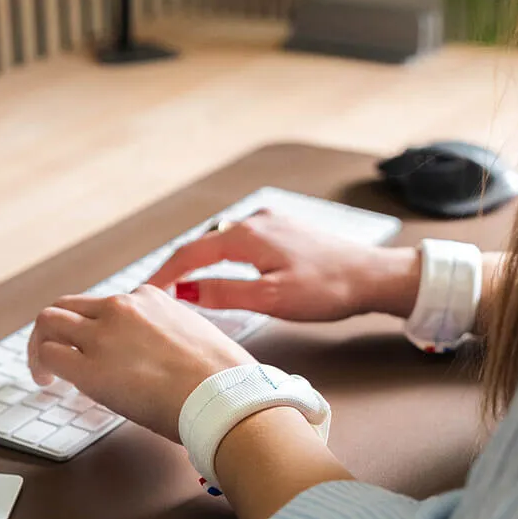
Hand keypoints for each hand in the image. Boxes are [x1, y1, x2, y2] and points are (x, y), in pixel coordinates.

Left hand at [28, 287, 253, 441]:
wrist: (224, 394)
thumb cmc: (223, 375)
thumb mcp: (197, 335)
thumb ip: (171, 335)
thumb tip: (164, 357)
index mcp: (150, 297)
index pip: (107, 305)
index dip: (96, 328)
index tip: (97, 346)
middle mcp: (122, 308)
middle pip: (69, 305)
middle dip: (57, 329)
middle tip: (55, 353)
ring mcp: (102, 335)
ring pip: (49, 321)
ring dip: (42, 343)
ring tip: (44, 370)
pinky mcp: (90, 367)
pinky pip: (50, 355)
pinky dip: (41, 365)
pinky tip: (48, 382)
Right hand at [148, 210, 420, 321]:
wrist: (372, 276)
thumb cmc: (327, 289)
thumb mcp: (271, 298)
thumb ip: (224, 293)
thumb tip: (184, 292)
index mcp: (247, 235)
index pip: (191, 253)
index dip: (165, 274)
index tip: (145, 292)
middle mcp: (255, 220)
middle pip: (204, 244)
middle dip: (179, 266)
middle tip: (159, 292)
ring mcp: (272, 222)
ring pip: (223, 242)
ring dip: (202, 261)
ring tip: (184, 285)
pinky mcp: (285, 230)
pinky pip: (242, 241)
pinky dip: (224, 257)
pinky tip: (224, 271)